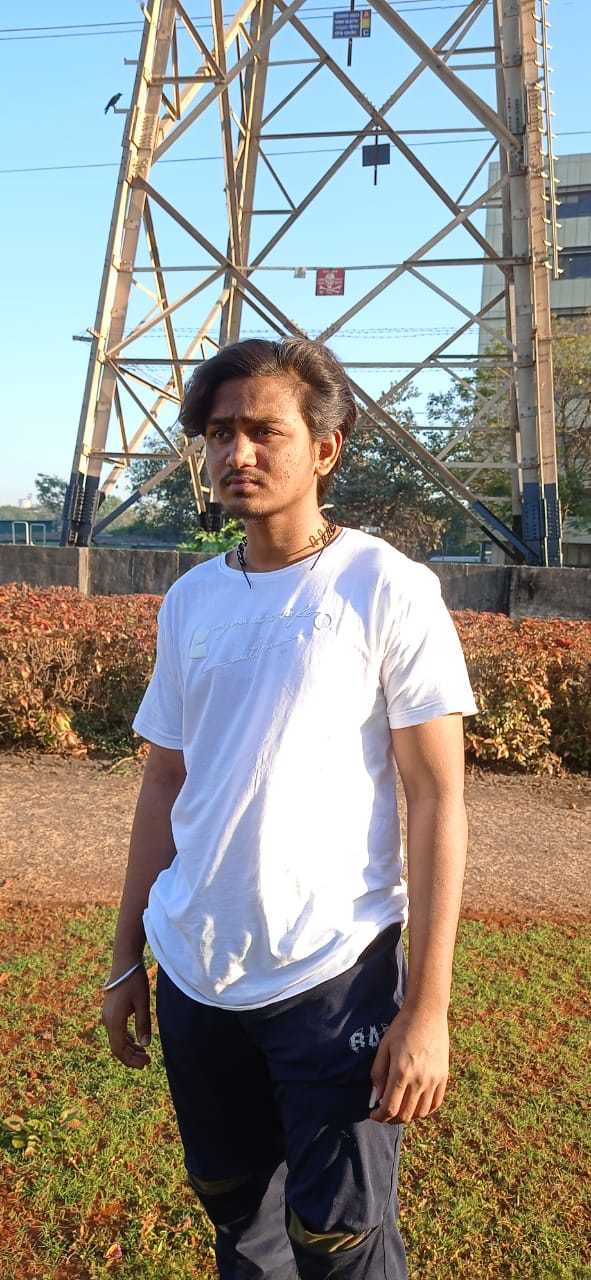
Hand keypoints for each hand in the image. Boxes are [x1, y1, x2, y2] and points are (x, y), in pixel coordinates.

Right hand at [101, 966, 151, 1069]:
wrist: (124, 962)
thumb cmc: (134, 981)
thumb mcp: (143, 1003)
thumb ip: (143, 1024)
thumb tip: (145, 1045)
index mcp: (114, 1020)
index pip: (119, 1049)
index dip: (131, 1060)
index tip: (146, 1063)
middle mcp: (107, 1020)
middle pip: (117, 1046)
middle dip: (131, 1057)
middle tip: (148, 1062)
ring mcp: (107, 1015)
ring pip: (116, 1039)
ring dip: (129, 1048)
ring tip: (144, 1054)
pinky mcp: (110, 1011)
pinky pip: (116, 1030)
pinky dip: (126, 1038)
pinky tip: (136, 1041)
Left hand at [369, 1005, 448, 1123]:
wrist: (427, 1013)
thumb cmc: (402, 1027)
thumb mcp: (384, 1047)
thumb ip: (378, 1073)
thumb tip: (377, 1097)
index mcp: (401, 1072)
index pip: (390, 1108)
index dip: (379, 1116)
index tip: (373, 1114)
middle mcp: (419, 1080)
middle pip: (405, 1115)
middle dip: (391, 1119)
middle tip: (384, 1113)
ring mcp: (434, 1080)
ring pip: (421, 1113)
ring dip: (408, 1116)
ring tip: (399, 1109)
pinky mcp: (444, 1077)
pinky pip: (435, 1103)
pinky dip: (425, 1110)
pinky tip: (416, 1105)